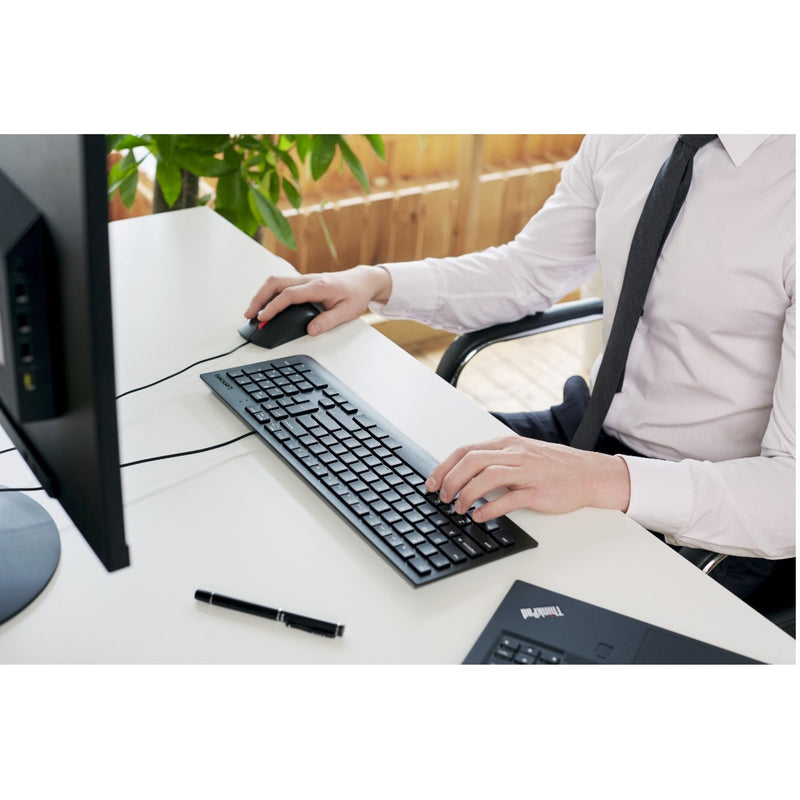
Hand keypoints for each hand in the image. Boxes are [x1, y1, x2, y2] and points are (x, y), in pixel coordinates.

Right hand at [244, 265, 391, 336]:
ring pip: (276, 281)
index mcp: (318, 286)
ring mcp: (304, 279)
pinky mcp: (303, 282)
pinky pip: (281, 284)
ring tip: (253, 311)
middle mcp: (308, 280)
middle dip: (259, 298)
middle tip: (249, 315)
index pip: (289, 294)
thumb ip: (328, 321)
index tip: (263, 317)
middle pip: (275, 282)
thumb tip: (311, 330)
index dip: (273, 306)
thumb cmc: (356, 294)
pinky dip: (268, 293)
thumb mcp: (347, 312)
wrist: (363, 281)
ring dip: (261, 294)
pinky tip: (264, 304)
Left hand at [425, 435, 630, 520]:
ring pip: (488, 476)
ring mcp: (527, 472)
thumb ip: (496, 461)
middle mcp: (515, 454)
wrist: (590, 474)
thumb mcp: (521, 455)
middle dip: (451, 480)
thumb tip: (463, 475)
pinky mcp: (538, 491)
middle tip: (442, 497)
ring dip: (466, 494)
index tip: (431, 483)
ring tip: (458, 508)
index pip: (466, 451)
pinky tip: (479, 516)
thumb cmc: (554, 467)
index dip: (444, 467)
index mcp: (507, 445)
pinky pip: (509, 499)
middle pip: (472, 461)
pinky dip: (489, 508)